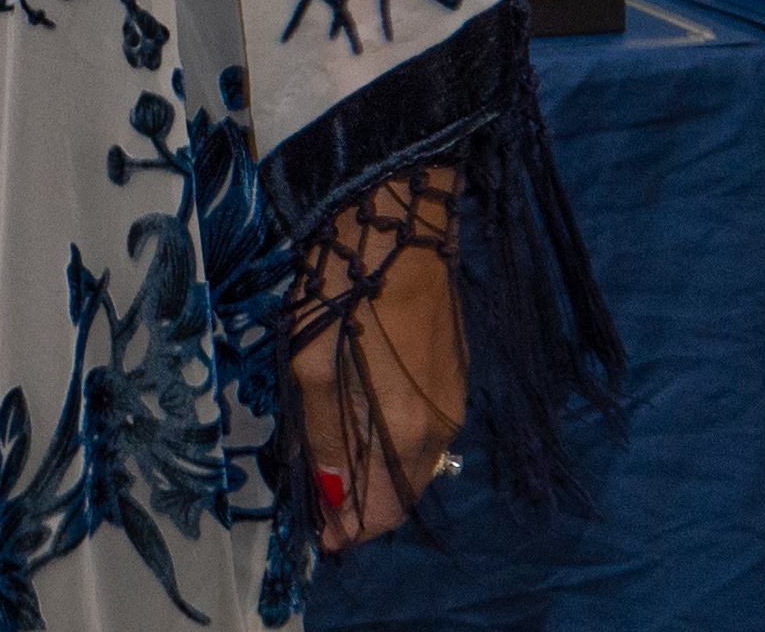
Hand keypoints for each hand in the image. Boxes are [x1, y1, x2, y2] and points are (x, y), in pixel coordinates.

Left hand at [293, 174, 465, 553]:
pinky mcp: (453, 373)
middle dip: (363, 508)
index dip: (350, 528)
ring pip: (415, 463)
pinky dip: (394, 449)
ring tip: (336, 480)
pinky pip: (423, 434)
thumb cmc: (343, 292)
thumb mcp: (311, 365)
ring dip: (379, 480)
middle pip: (403, 491)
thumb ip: (325, 433)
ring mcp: (453, 400)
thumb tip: (330, 493)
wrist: (398, 225)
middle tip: (322, 514)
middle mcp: (442, 428)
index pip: (385, 508)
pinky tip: (364, 438)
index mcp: (409, 432)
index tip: (318, 539)